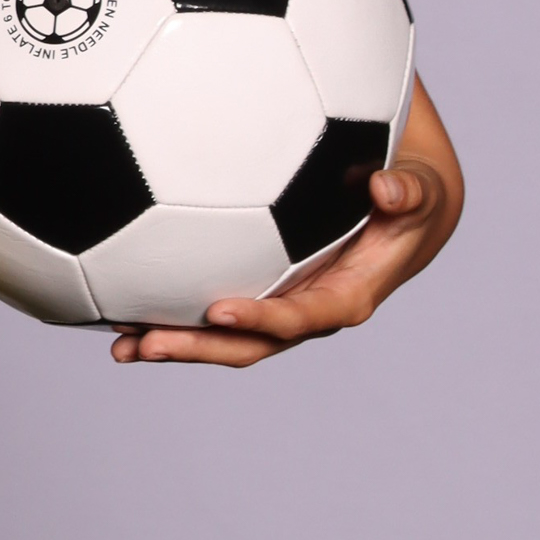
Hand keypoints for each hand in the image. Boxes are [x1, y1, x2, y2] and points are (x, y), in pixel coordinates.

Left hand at [111, 74, 461, 366]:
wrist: (403, 210)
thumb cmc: (410, 197)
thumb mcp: (419, 193)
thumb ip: (408, 194)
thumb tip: (386, 191)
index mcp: (346, 296)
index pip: (301, 318)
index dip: (262, 319)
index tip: (217, 311)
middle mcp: (307, 309)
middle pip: (250, 342)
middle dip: (198, 347)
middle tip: (146, 343)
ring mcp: (280, 302)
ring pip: (224, 335)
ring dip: (174, 341)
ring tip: (120, 345)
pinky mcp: (259, 288)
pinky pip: (214, 307)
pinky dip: (173, 309)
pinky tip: (123, 303)